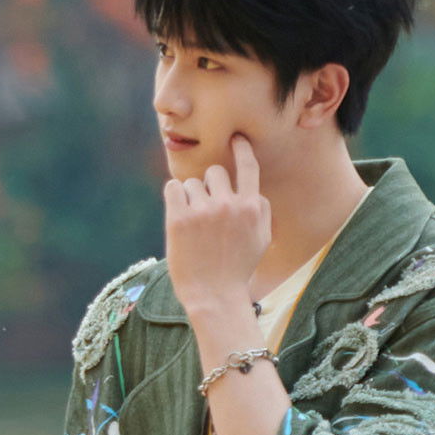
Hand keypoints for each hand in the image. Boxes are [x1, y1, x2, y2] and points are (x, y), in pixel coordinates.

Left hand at [163, 134, 273, 320]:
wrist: (214, 296)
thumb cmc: (238, 269)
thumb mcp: (262, 240)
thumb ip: (261, 211)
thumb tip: (254, 189)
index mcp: (252, 207)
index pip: (248, 167)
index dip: (241, 149)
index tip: (236, 138)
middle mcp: (230, 204)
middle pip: (215, 172)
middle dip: (210, 187)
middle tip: (207, 212)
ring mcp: (204, 210)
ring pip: (192, 182)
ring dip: (191, 196)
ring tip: (194, 224)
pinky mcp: (179, 218)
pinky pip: (173, 187)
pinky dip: (174, 197)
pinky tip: (179, 216)